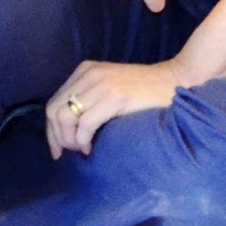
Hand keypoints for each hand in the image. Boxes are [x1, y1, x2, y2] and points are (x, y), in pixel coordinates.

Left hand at [45, 57, 183, 158]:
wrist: (174, 82)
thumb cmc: (144, 93)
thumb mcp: (109, 89)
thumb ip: (90, 100)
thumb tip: (68, 130)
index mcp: (85, 71)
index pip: (54, 103)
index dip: (51, 131)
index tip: (58, 151)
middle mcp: (88, 74)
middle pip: (54, 111)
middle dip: (57, 138)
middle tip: (70, 154)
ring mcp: (101, 84)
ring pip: (65, 118)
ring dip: (70, 141)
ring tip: (83, 150)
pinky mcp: (114, 97)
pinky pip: (84, 124)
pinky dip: (83, 141)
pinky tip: (92, 148)